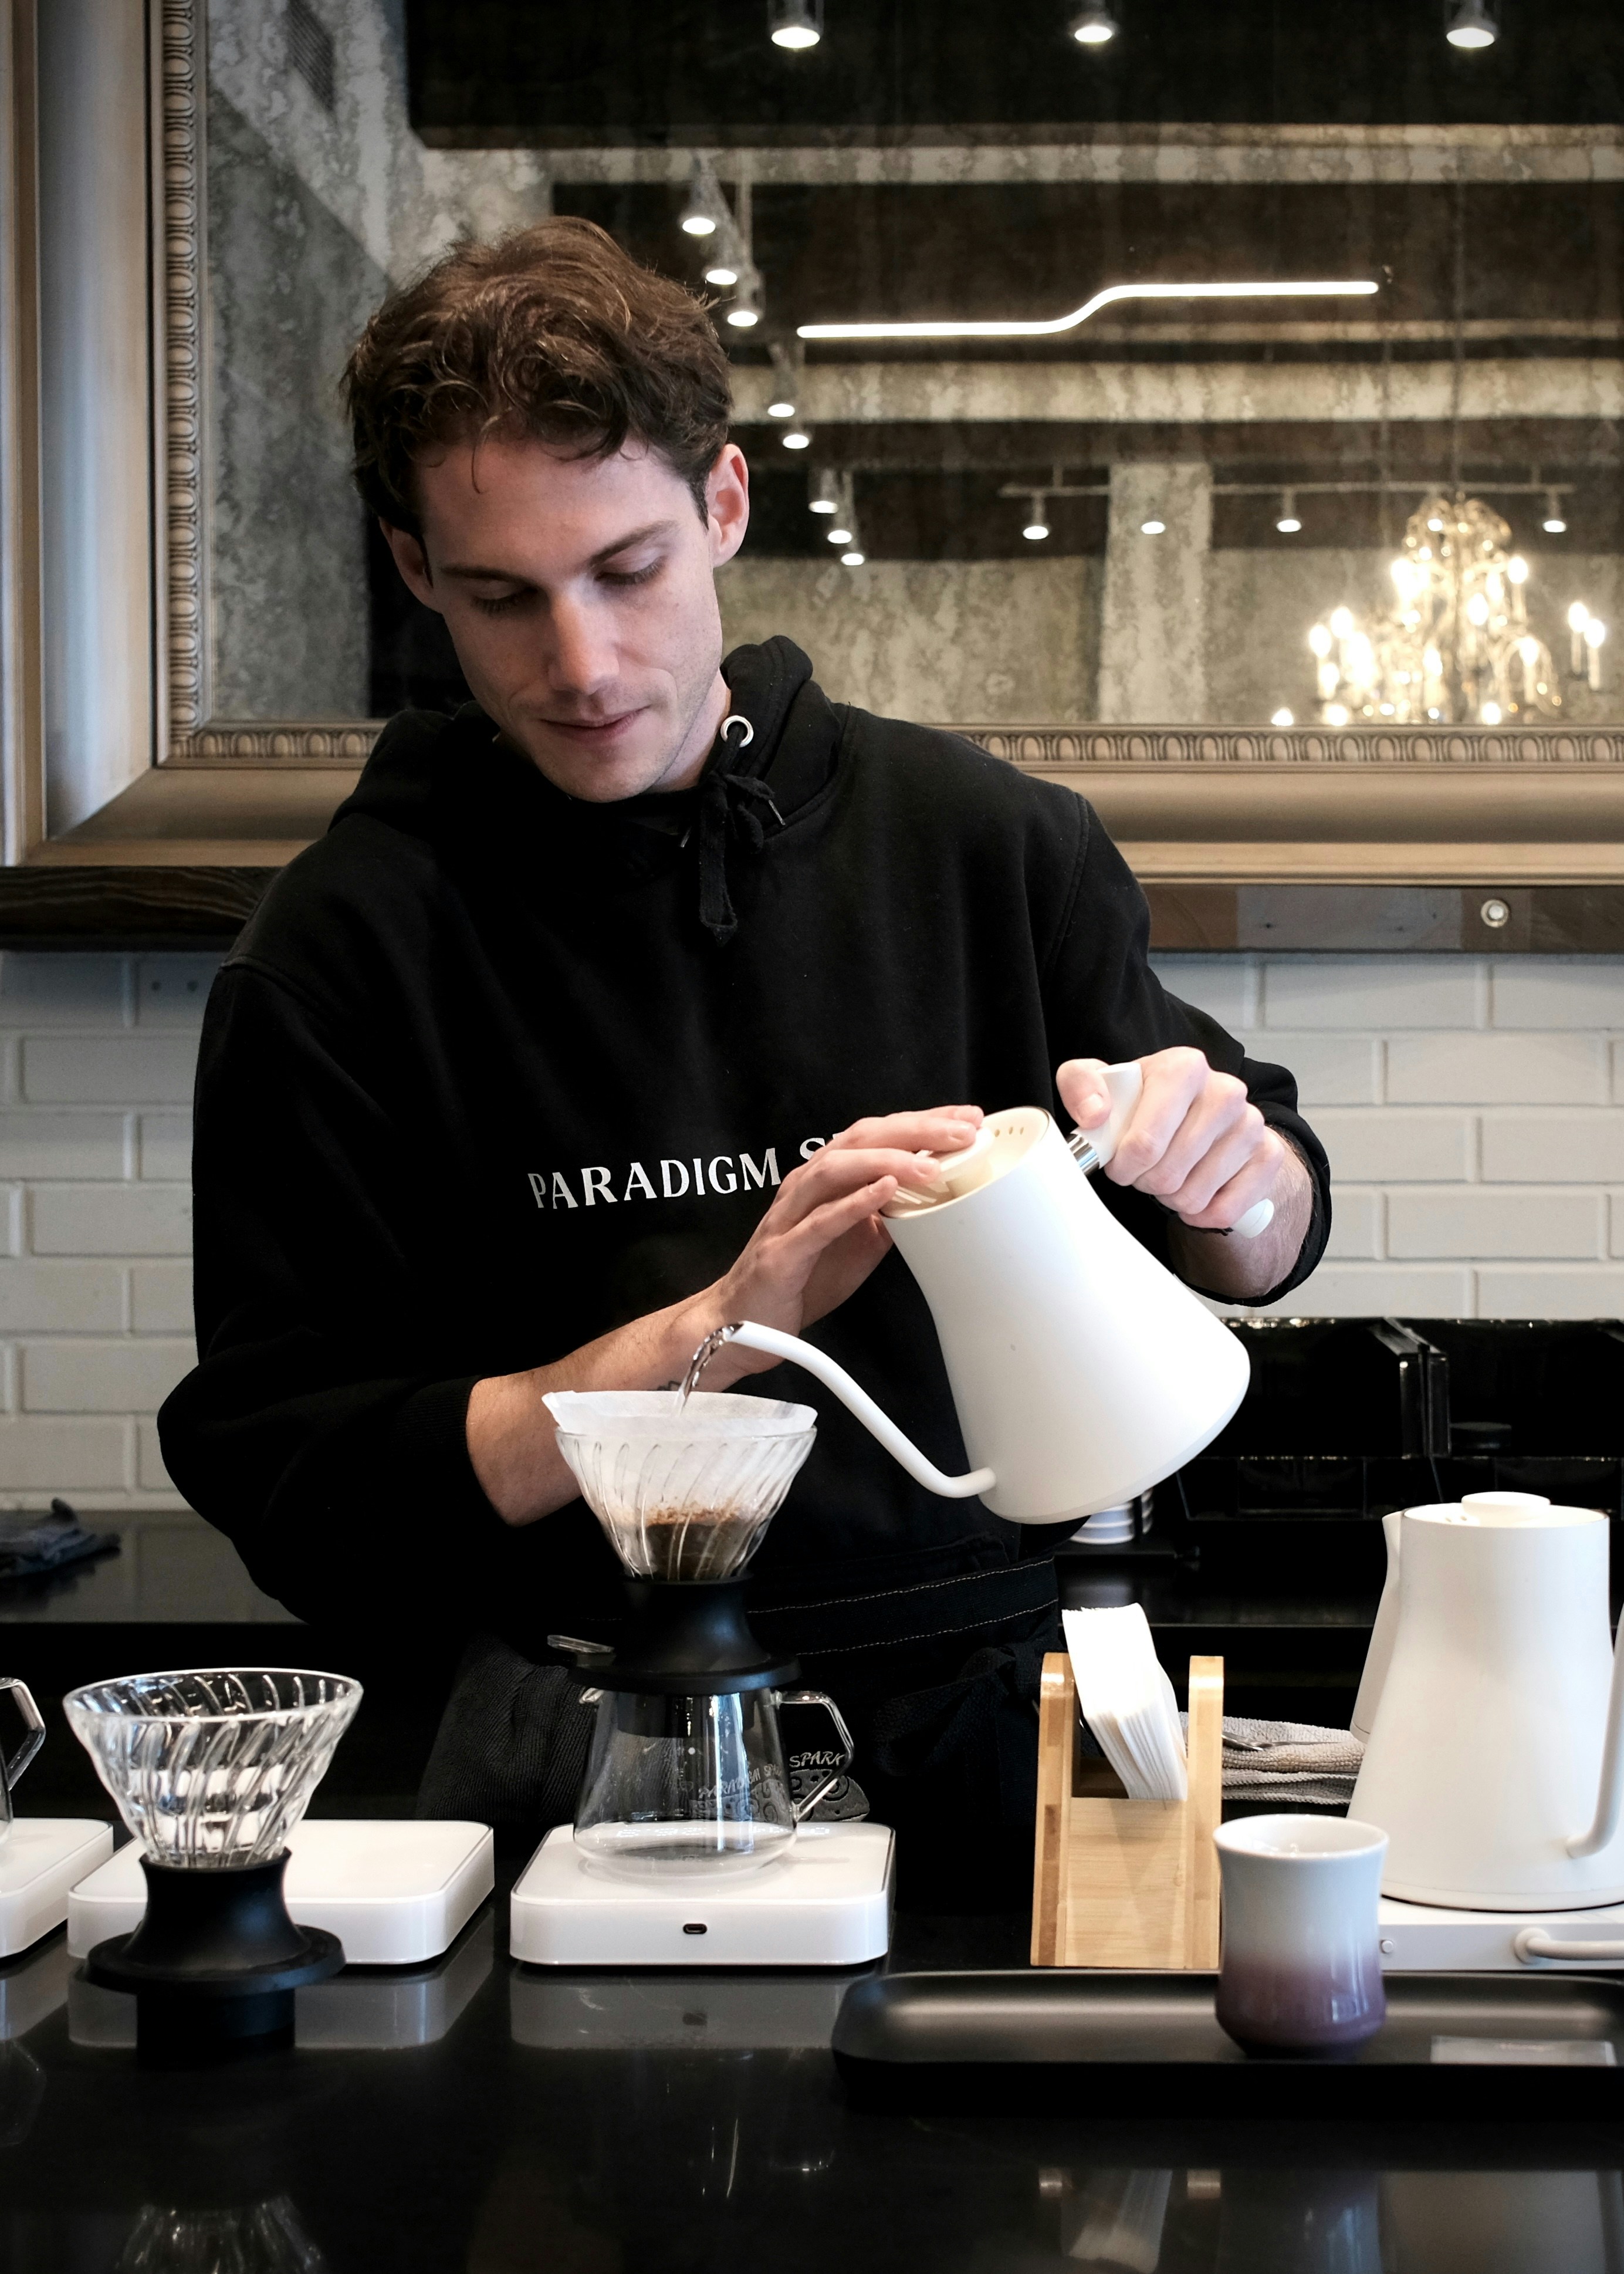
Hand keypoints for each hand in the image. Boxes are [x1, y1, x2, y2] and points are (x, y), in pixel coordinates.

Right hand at [465, 1103, 984, 1524]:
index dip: (922, 1124)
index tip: (967, 1121)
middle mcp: (803, 1190)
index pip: (876, 1137)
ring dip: (889, 1160)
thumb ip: (884, 1221)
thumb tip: (931, 1201)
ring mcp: (788, 1219)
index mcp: (824, 1184)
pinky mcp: (780, 1254)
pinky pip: (818, 1222)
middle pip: (860, 1138)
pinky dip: (854, 1203)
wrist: (737, 1333)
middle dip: (915, 1129)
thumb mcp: (853, 1249)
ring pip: (837, 1169)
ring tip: (933, 1163)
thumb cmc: (793, 1288)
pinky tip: (887, 1194)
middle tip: (963, 1131)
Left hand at [1056, 1046, 1277, 1230]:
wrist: (1192, 1110)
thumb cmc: (1142, 1099)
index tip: (1118, 1162)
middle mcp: (1225, 1091)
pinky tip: (1194, 1191)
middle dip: (1146, 1181)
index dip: (1123, 1164)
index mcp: (1184, 1067)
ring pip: (1194, 1196)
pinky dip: (1202, 1213)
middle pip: (1168, 1175)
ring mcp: (1251, 1124)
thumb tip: (1095, 1113)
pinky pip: (1226, 1210)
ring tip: (1168, 1173)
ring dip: (1171, 1196)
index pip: (1144, 1143)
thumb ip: (1081, 1086)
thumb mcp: (1101, 1083)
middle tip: (1144, 1168)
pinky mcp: (1268, 1155)